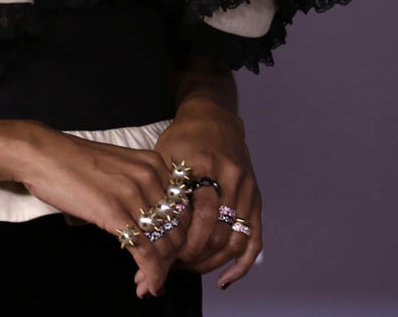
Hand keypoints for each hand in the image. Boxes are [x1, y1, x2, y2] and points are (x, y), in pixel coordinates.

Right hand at [1, 122, 188, 299]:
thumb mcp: (120, 166)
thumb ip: (143, 187)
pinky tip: (147, 284)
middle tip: (160, 273)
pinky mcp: (114, 212)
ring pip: (164, 243)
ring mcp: (132, 193)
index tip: (171, 255)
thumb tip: (157, 222)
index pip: (185, 209)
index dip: (182, 237)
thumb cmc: (74, 161)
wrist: (42, 154)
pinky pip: (144, 251)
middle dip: (173, 258)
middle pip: (179, 228)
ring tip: (150, 283)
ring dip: (161, 270)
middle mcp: (150, 176)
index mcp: (154, 163)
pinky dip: (150, 273)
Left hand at [151, 101, 262, 290]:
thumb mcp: (165, 155)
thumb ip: (159, 189)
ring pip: (235, 241)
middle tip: (172, 267)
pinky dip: (241, 265)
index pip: (197, 215)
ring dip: (212, 263)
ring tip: (190, 270)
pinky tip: (224, 280)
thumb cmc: (183, 139)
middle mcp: (230, 179)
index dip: (180, 241)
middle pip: (217, 232)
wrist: (214, 118)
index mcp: (204, 165)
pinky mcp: (256, 199)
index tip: (160, 255)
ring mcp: (247, 190)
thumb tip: (141, 231)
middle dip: (193, 256)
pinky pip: (254, 240)